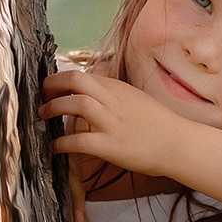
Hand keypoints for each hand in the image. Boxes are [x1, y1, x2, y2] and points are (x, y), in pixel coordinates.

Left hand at [41, 69, 184, 178]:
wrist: (179, 144)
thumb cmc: (158, 126)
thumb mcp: (134, 100)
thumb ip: (112, 96)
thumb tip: (90, 95)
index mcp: (118, 88)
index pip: (82, 75)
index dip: (59, 79)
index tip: (50, 88)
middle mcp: (114, 101)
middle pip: (76, 80)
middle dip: (52, 85)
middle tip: (41, 97)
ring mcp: (113, 123)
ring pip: (76, 104)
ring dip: (54, 108)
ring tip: (43, 117)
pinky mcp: (113, 146)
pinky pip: (80, 140)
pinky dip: (62, 142)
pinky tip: (55, 147)